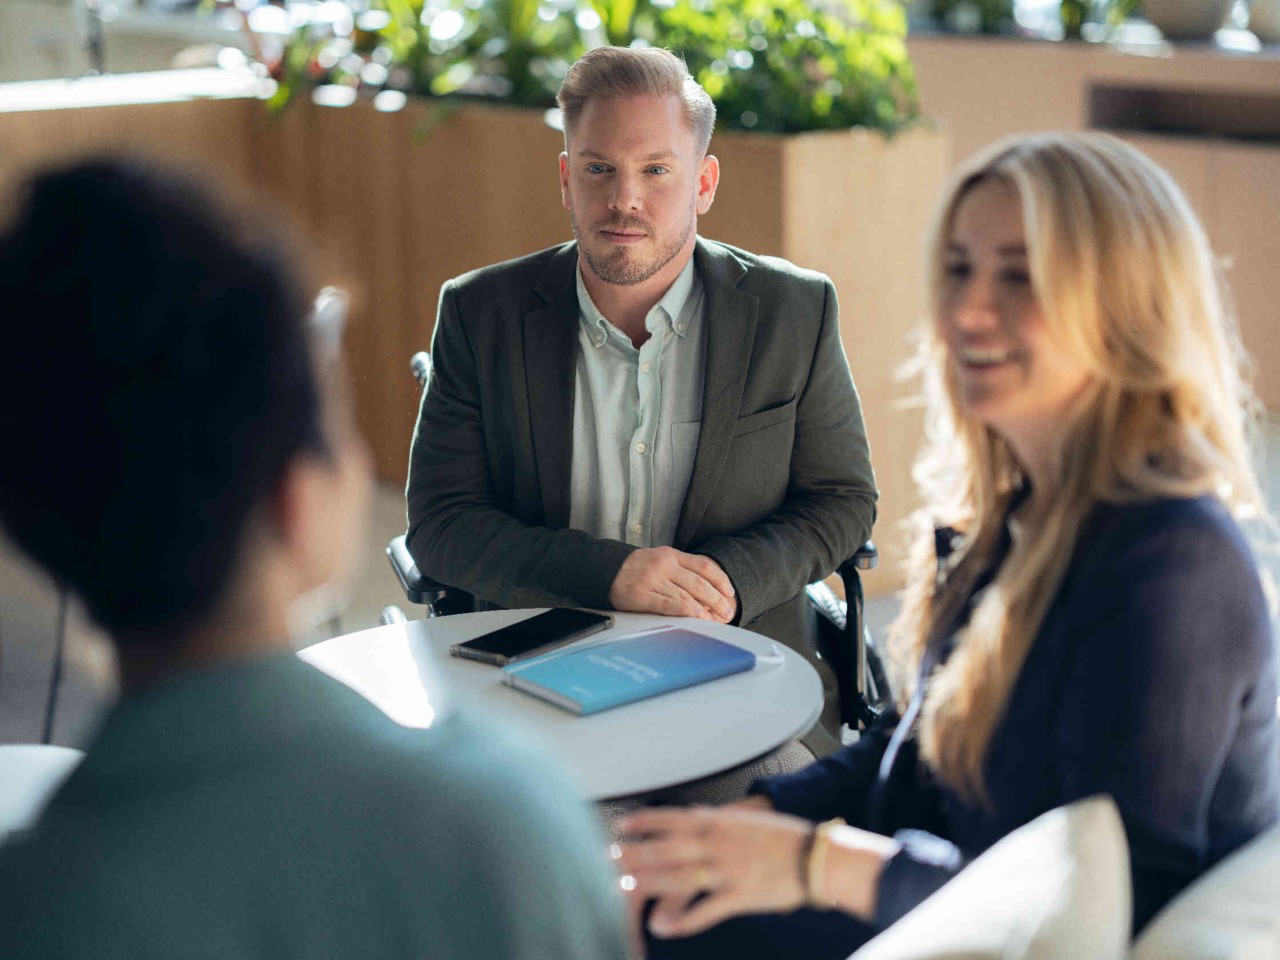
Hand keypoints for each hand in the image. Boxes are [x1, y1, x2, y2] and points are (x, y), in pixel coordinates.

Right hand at [608, 547, 736, 621]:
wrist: (604, 568)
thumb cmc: (637, 568)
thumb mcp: (660, 559)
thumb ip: (681, 569)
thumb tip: (707, 590)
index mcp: (671, 555)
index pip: (703, 566)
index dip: (720, 580)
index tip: (730, 593)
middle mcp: (664, 565)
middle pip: (698, 583)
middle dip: (716, 599)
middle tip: (727, 612)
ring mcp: (652, 580)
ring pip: (685, 595)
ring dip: (704, 609)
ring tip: (715, 620)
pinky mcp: (641, 595)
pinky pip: (667, 604)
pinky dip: (684, 610)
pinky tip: (696, 616)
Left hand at [613, 805, 810, 938]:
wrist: (816, 856)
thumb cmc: (784, 836)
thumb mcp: (746, 819)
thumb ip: (718, 818)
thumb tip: (695, 812)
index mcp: (720, 823)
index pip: (674, 818)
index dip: (645, 822)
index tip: (621, 824)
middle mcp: (719, 844)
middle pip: (669, 848)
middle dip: (636, 852)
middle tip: (607, 856)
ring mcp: (728, 870)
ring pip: (680, 877)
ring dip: (649, 882)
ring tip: (622, 887)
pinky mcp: (740, 897)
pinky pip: (706, 910)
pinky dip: (683, 920)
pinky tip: (664, 927)